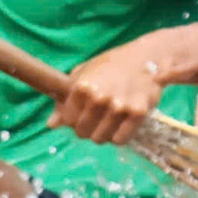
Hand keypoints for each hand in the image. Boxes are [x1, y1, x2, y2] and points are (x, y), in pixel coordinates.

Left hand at [50, 41, 166, 144]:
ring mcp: (119, 106)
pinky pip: (120, 139)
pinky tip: (122, 123)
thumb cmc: (111, 65)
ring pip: (100, 138)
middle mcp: (99, 97)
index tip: (82, 114)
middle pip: (83, 132)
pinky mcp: (138, 113)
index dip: (74, 119)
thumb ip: (65, 99)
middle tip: (98, 118)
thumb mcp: (84, 74)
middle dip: (88, 128)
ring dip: (103, 133)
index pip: (68, 120)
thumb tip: (51, 125)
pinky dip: (120, 136)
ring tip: (110, 119)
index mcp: (82, 87)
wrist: (147, 57)